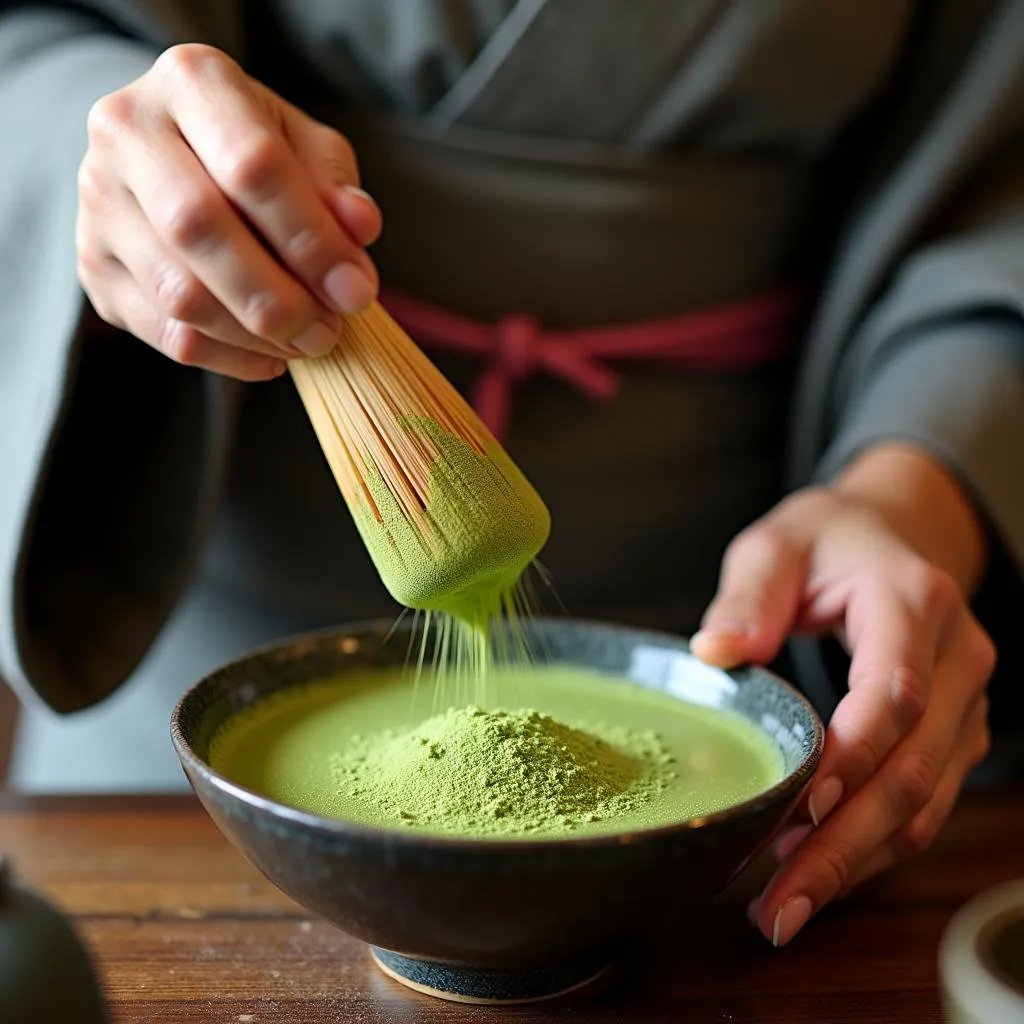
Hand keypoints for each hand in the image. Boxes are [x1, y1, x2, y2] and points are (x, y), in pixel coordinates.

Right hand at [76, 44, 381, 380]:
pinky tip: (272, 356)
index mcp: (190, 82)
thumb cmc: (254, 149)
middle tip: (329, 330)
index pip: (253, 165)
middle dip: (278, 298)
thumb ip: (335, 186)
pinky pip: (167, 334)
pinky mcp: (95, 268)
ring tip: (307, 342)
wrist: (173, 155)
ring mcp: (99, 203)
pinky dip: (231, 359)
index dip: (312, 239)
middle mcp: (126, 132)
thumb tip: (359, 229)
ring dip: (256, 335)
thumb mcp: (306, 147)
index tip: (357, 290)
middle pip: (199, 228)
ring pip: (179, 293)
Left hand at [690, 444, 994, 946]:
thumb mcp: (775, 545)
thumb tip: (715, 652)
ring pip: (927, 802)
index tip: (796, 810)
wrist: (889, 536)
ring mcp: (967, 703)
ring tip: (784, 907)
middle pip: (914, 767)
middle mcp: (958, 658)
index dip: (851, 756)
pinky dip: (873, 847)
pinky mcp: (954, 735)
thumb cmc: (825, 542)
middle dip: (845, 843)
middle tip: (778, 901)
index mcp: (913, 601)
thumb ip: (748, 595)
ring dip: (857, 863)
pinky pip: (924, 805)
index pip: (896, 691)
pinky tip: (816, 875)